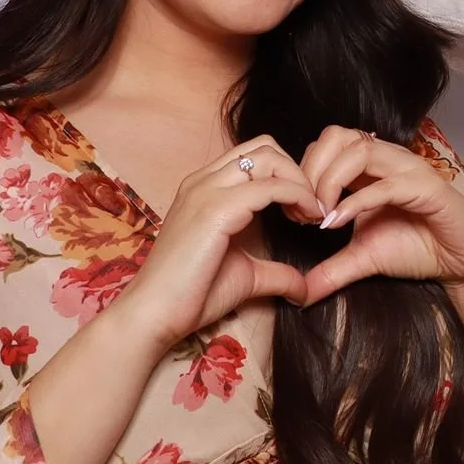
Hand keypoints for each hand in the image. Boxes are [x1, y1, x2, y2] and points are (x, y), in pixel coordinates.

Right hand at [110, 138, 321, 348]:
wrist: (153, 316)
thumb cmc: (192, 296)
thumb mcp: (246, 275)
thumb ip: (278, 274)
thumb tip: (306, 290)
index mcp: (205, 188)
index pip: (256, 155)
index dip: (288, 175)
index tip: (304, 210)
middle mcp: (203, 181)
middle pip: (266, 147)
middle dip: (297, 171)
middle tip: (310, 208)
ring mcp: (206, 191)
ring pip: (270, 157)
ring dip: (299, 180)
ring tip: (309, 214)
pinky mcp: (215, 209)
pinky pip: (271, 186)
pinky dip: (298, 196)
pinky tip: (305, 219)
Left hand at [298, 126, 463, 305]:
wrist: (462, 262)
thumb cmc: (419, 248)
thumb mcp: (363, 258)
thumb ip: (330, 270)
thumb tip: (298, 294)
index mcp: (372, 168)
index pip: (327, 144)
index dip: (303, 173)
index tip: (295, 213)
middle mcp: (390, 159)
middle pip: (337, 136)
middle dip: (310, 171)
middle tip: (303, 211)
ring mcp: (410, 170)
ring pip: (359, 149)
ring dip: (329, 181)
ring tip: (320, 217)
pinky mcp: (427, 188)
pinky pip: (385, 184)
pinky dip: (355, 202)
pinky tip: (337, 224)